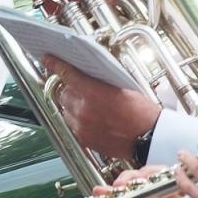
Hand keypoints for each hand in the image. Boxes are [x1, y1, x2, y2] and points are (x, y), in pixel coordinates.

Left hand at [42, 56, 159, 161]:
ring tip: (88, 104)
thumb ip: (100, 80)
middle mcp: (83, 110)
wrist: (150, 138)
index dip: (55, 64)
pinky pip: (72, 124)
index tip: (47, 58)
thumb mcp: (122, 87)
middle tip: (80, 86)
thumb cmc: (141, 112)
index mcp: (93, 93)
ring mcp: (82, 126)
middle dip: (70, 88)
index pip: (66, 74)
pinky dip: (78, 119)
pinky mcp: (84, 139)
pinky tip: (91, 117)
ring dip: (73, 105)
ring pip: (66, 110)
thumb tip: (87, 73)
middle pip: (64, 93)